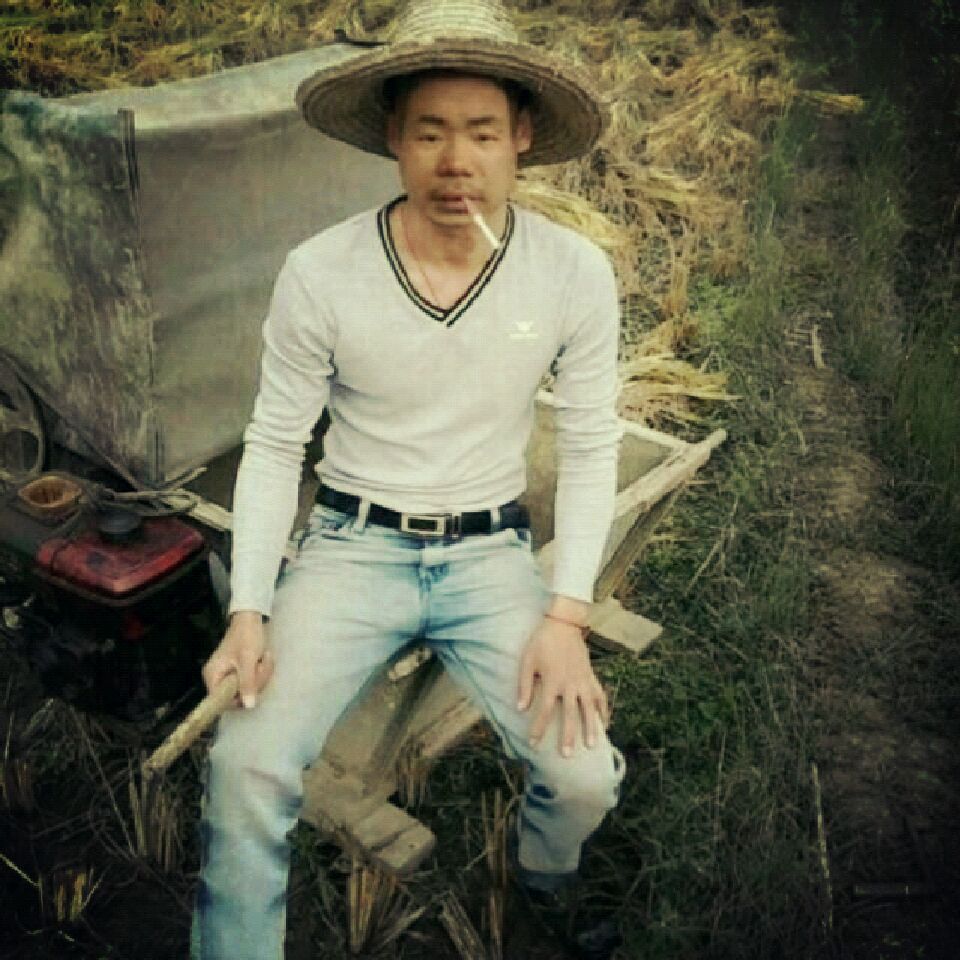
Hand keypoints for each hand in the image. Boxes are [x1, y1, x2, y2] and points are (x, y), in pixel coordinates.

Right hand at [201, 610, 274, 709]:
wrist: (251, 618)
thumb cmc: (247, 636)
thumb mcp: (248, 660)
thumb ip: (247, 683)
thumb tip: (249, 706)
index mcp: (213, 676)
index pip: (222, 702)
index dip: (239, 699)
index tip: (253, 688)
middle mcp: (217, 678)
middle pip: (237, 695)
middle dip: (254, 683)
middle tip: (262, 665)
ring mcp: (227, 674)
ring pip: (246, 688)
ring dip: (260, 676)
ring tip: (264, 659)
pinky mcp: (237, 671)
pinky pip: (250, 680)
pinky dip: (259, 672)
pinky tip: (263, 660)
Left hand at [517, 600, 609, 756]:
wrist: (563, 624)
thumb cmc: (541, 642)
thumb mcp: (527, 660)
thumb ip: (525, 685)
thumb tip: (520, 708)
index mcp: (552, 680)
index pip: (544, 710)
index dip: (539, 728)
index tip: (533, 744)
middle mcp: (570, 683)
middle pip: (570, 714)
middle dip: (568, 736)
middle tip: (566, 755)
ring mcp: (583, 680)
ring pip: (589, 708)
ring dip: (591, 727)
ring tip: (592, 746)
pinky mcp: (591, 676)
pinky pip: (599, 696)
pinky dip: (603, 710)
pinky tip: (605, 724)